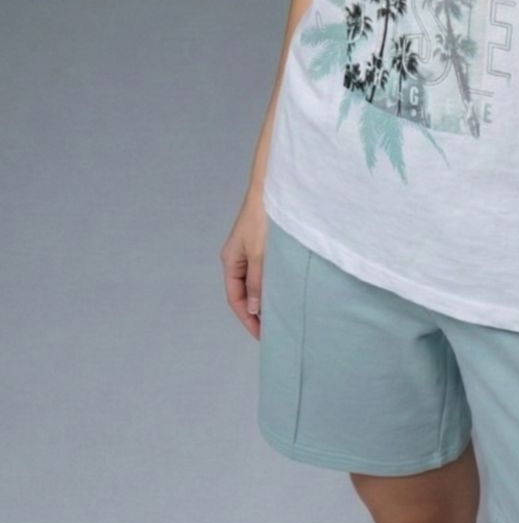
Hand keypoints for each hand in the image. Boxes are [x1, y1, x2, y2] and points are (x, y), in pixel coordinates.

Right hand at [220, 190, 267, 339]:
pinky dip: (270, 284)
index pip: (235, 298)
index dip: (247, 318)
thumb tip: (253, 309)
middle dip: (255, 312)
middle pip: (243, 293)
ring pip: (255, 282)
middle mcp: (237, 258)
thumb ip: (257, 282)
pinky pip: (263, 271)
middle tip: (273, 330)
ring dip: (264, 298)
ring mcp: (249, 251)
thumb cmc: (262, 217)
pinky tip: (283, 291)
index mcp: (230, 261)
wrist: (271, 187)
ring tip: (280, 315)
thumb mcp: (260, 253)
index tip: (262, 335)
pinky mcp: (262, 245)